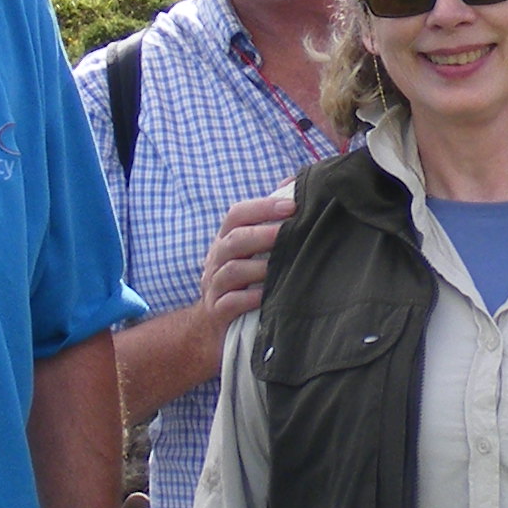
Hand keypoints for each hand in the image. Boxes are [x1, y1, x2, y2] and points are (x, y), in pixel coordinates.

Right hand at [197, 195, 292, 329]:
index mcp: (227, 239)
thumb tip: (293, 183)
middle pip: (233, 240)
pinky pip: (230, 303)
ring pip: (232, 271)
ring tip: (283, 267)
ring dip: (259, 267)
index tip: (291, 206)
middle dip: (262, 234)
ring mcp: (214, 286)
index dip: (262, 207)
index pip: (237, 214)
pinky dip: (249, 298)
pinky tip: (267, 296)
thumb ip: (270, 217)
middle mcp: (216, 259)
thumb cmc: (246, 278)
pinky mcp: (217, 312)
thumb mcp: (254, 247)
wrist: (217, 324)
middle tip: (288, 232)